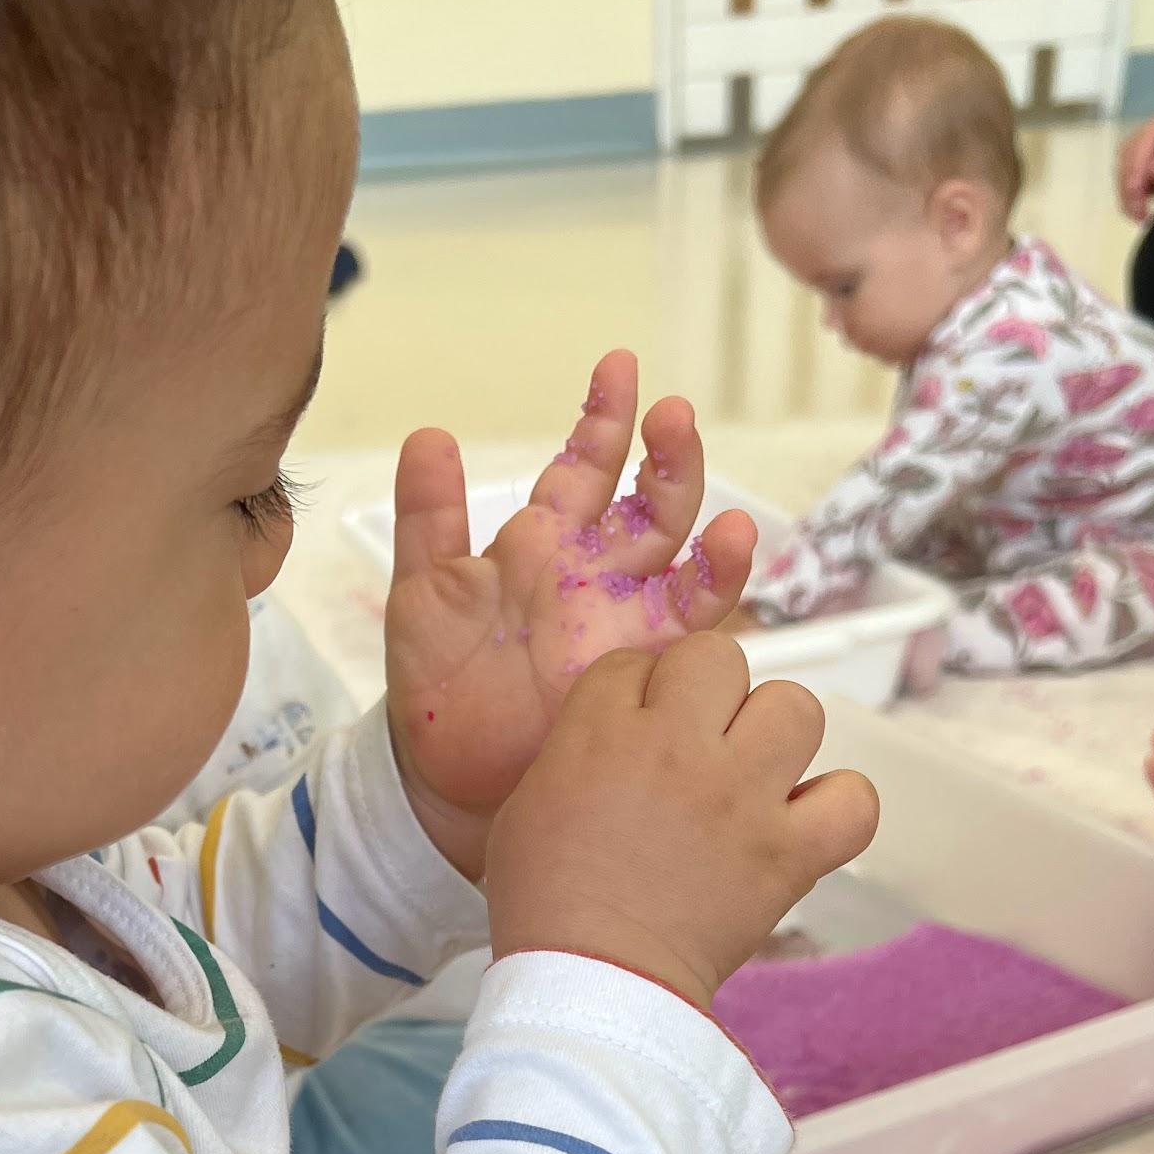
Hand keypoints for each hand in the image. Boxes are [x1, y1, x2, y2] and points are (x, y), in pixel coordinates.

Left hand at [384, 351, 754, 877]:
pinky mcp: (653, 666)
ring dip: (695, 502)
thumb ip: (428, 518)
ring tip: (698, 467)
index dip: (603, 418)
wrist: (449, 785)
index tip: (619, 368)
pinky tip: (730, 541)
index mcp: (545, 545)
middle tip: (668, 415)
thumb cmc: (435, 690)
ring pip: (682, 547)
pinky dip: (719, 577)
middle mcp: (597, 574)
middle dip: (663, 452)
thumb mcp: (423, 595)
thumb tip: (429, 433)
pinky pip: (699, 620)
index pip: (585, 467)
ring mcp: (630, 619)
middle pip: (648, 496)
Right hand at [485, 633, 878, 1010]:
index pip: (637, 663)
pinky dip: (837, 807)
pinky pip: (852, 799)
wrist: (590, 982)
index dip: (638, 695)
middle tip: (697, 744)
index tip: (636, 733)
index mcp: (602, 732)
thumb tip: (615, 734)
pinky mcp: (787, 852)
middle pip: (719, 658)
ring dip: (776, 736)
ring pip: (796, 707)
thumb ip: (576, 750)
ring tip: (753, 776)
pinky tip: (802, 821)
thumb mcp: (528, 803)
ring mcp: (741, 797)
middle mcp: (678, 749)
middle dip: (708, 693)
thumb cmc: (545, 905)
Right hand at [1117, 106, 1153, 221]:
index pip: (1149, 135)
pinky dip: (1136, 203)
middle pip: (1132, 153)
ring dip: (1127, 194)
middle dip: (1127, 179)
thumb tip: (1153, 170)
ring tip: (1140, 217)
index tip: (1137, 187)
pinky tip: (1145, 217)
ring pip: (1133, 172)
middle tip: (1137, 208)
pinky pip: (1144, 190)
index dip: (1137, 159)